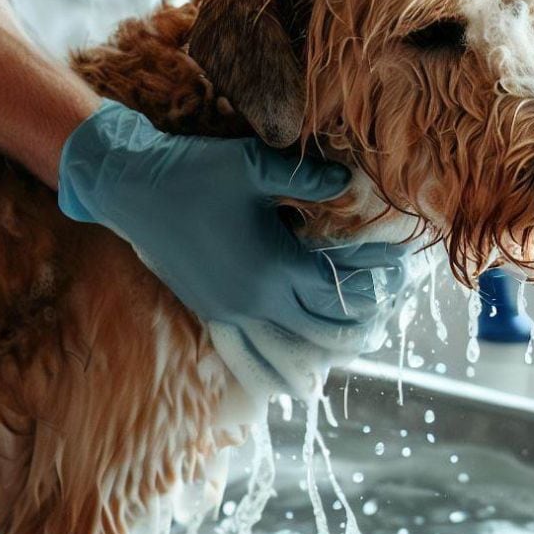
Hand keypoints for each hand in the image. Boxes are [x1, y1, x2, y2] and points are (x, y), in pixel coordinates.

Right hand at [58, 100, 407, 349]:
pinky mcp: (213, 314)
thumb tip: (350, 182)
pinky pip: (255, 355)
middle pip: (328, 330)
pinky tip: (304, 368)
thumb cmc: (193, 171)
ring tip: (362, 334)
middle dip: (365, 319)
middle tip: (392, 300)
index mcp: (274, 267)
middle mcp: (256, 302)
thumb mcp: (253, 165)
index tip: (402, 265)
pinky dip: (286, 363)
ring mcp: (232, 314)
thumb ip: (306, 177)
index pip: (343, 290)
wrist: (131, 189)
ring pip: (294, 350)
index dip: (378, 281)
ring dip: (331, 346)